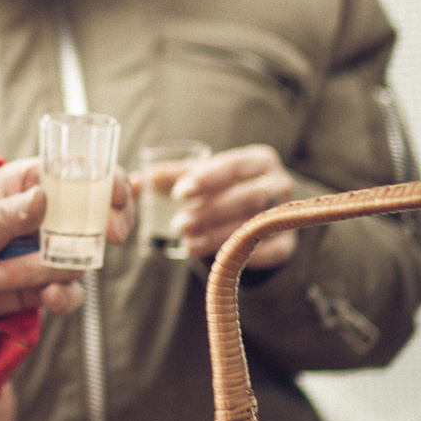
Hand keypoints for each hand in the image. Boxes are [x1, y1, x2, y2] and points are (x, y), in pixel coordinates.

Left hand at [0, 158, 129, 319]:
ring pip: (76, 260)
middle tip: (109, 235)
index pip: (85, 175)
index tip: (117, 198)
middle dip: (108, 226)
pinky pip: (68, 293)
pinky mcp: (44, 283)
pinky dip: (62, 297)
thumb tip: (42, 197)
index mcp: (35, 183)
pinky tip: (45, 296)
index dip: (109, 182)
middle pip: (98, 218)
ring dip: (40, 270)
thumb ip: (11, 210)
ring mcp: (50, 250)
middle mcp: (50, 216)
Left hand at [167, 144, 298, 268]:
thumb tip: (132, 183)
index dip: (207, 178)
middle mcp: (278, 183)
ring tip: (188, 243)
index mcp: (258, 160)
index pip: (234, 165)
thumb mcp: (201, 177)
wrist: (258, 212)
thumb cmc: (224, 189)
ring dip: (220, 235)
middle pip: (248, 196)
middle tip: (179, 224)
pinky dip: (245, 255)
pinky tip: (219, 260)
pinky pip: (272, 251)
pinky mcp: (288, 243)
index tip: (180, 193)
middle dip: (211, 211)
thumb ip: (170, 177)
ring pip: (257, 224)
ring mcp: (285, 214)